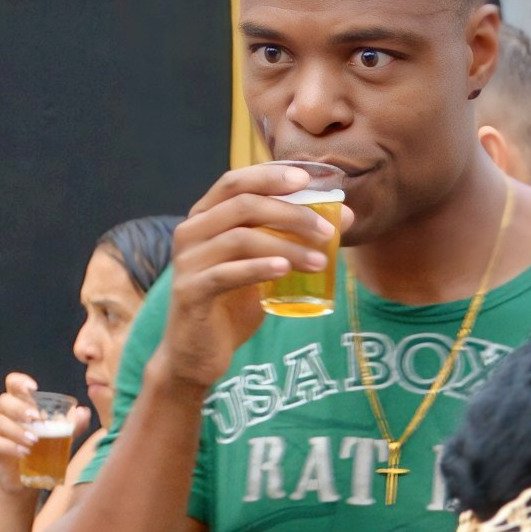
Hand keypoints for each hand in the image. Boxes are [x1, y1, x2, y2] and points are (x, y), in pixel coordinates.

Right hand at [0, 374, 88, 500]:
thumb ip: (70, 426)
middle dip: (20, 408)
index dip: (19, 382)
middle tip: (37, 417)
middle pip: (4, 401)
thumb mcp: (58, 439)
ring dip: (17, 430)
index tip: (33, 388)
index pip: (12, 384)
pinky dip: (10, 446)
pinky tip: (24, 453)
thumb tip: (84, 412)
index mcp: (17, 405)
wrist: (25, 483)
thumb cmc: (40, 454)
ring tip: (34, 440)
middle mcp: (2, 414)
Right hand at [156, 166, 339, 391]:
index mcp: (205, 217)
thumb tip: (342, 218)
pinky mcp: (190, 291)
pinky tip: (285, 270)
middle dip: (290, 212)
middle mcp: (191, 231)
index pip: (236, 182)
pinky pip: (227, 273)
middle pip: (243, 205)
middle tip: (326, 230)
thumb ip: (291, 242)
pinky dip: (259, 268)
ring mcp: (188, 261)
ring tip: (320, 260)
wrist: (195, 355)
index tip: (305, 179)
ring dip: (286, 246)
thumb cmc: (230, 308)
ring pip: (240, 238)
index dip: (269, 176)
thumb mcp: (264, 269)